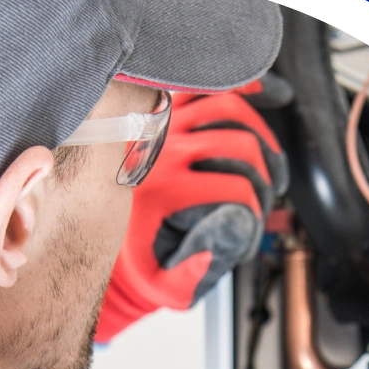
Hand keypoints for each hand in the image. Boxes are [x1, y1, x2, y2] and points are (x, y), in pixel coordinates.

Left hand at [94, 74, 292, 342]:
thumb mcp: (164, 282)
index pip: (235, 188)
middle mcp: (161, 152)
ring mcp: (163, 124)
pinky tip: (261, 98)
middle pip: (240, 144)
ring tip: (267, 164)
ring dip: (261, 134)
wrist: (101, 234)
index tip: (253, 224)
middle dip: (264, 175)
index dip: (256, 210)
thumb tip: (235, 232)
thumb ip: (196, 273)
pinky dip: (239, 87)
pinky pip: (206, 86)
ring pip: (229, 107)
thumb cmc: (139, 258)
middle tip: (265, 196)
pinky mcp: (165, 110)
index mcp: (162, 191)